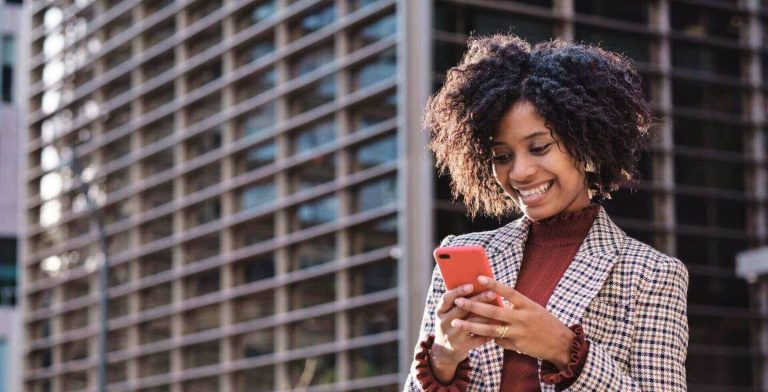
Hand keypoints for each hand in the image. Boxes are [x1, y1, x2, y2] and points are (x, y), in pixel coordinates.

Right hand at [431, 284, 499, 381]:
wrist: (444, 352)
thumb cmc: (450, 326)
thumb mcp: (448, 315)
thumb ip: (458, 304)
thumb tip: (478, 287)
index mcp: (440, 312)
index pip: (446, 298)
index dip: (458, 291)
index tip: (471, 285)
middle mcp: (443, 323)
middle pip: (462, 309)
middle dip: (478, 300)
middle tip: (492, 293)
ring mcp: (451, 336)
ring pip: (472, 323)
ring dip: (487, 316)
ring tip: (500, 309)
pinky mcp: (461, 347)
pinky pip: (478, 338)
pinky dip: (489, 332)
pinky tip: (499, 326)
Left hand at [450, 276, 575, 370]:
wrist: (561, 344)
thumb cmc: (545, 322)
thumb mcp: (533, 308)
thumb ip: (515, 305)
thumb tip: (493, 300)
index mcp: (528, 305)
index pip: (509, 291)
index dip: (494, 284)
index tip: (478, 277)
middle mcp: (523, 318)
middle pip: (494, 312)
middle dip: (474, 306)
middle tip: (458, 300)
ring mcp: (519, 333)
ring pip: (490, 330)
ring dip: (471, 325)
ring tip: (456, 321)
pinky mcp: (516, 346)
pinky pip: (498, 340)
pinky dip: (488, 337)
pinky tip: (476, 334)